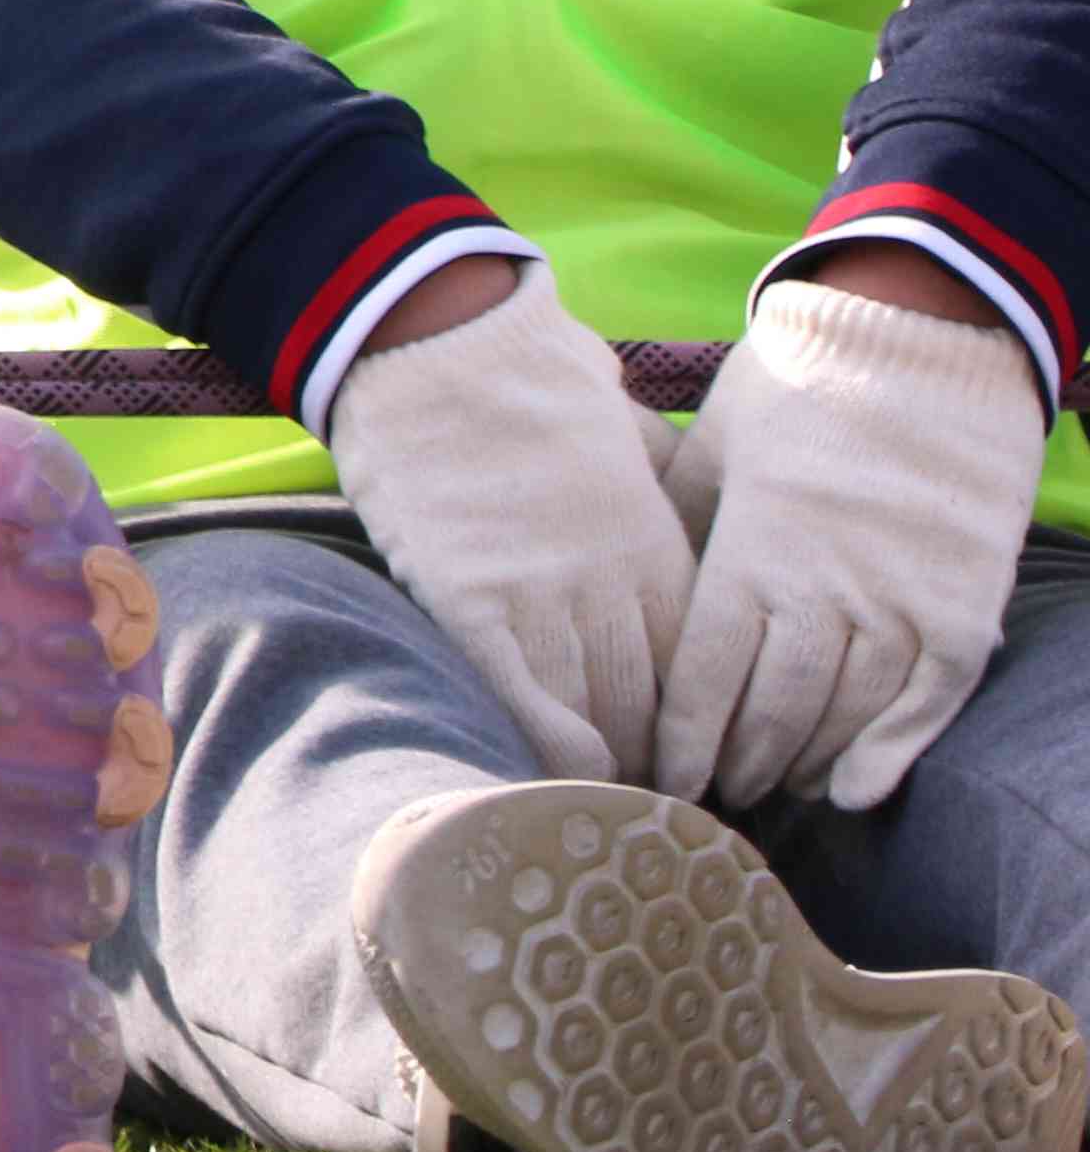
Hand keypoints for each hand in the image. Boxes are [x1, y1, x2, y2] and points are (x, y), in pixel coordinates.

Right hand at [325, 260, 691, 781]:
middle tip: (656, 802)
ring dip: (611, 767)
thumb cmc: (535, 381)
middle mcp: (611, 579)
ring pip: (598, 711)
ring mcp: (541, 591)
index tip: (704, 761)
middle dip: (662, 761)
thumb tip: (696, 516)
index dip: (707, 723)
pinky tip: (564, 790)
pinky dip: (550, 749)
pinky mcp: (468, 597)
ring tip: (606, 808)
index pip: (705, 663)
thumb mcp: (630, 434)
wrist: (442, 343)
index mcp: (656, 541)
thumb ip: (667, 491)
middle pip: (658, 702)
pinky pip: (522, 695)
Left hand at [652, 276, 1043, 812]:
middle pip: (773, 712)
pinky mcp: (963, 606)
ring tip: (771, 788)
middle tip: (707, 794)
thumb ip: (681, 526)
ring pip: (847, 716)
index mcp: (752, 555)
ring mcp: (902, 603)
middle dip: (736, 763)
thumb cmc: (796, 393)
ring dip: (803, 763)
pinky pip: (928, 702)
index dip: (683, 739)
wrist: (918, 346)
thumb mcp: (713, 451)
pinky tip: (855, 791)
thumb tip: (629, 583)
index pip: (706, 678)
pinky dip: (892, 752)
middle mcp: (828, 592)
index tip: (660, 777)